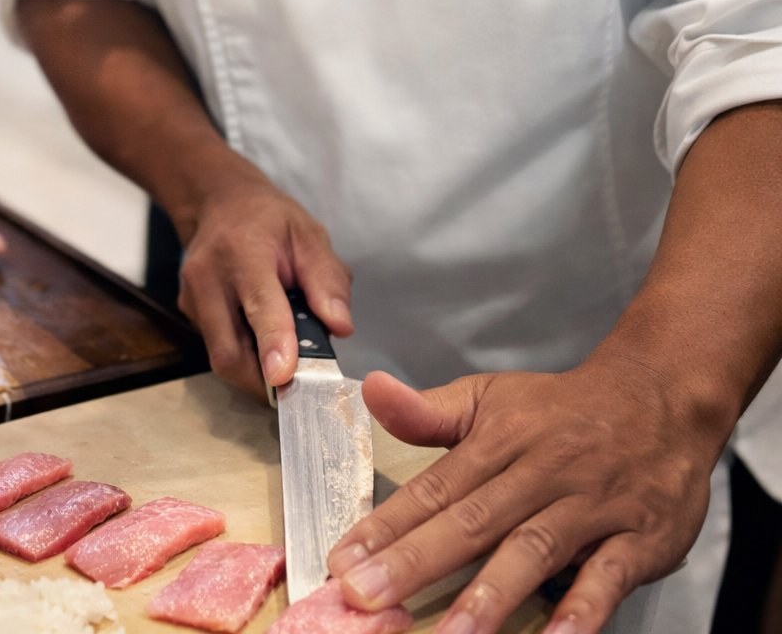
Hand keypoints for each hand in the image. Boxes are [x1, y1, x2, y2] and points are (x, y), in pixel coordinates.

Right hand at [176, 169, 352, 397]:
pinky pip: (217, 346)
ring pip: (221, 356)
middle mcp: (208, 276)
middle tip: (300, 388)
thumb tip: (340, 327)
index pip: (259, 305)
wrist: (220, 203)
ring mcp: (192, 297)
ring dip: (255, 372)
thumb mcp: (309, 235)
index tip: (285, 375)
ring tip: (286, 361)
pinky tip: (263, 340)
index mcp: (243, 251)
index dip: (273, 343)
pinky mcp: (188, 311)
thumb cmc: (269, 220)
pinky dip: (245, 355)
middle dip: (263, 380)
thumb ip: (327, 281)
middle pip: (228, 350)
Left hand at [328, 364, 716, 632]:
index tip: (342, 560)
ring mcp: (590, 505)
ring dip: (491, 594)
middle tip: (367, 599)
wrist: (657, 396)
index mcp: (499, 439)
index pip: (434, 487)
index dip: (387, 525)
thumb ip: (430, 410)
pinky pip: (609, 575)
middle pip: (472, 520)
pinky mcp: (639, 536)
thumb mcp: (492, 396)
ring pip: (534, 549)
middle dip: (417, 563)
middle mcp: (539, 471)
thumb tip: (371, 391)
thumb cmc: (561, 408)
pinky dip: (583, 608)